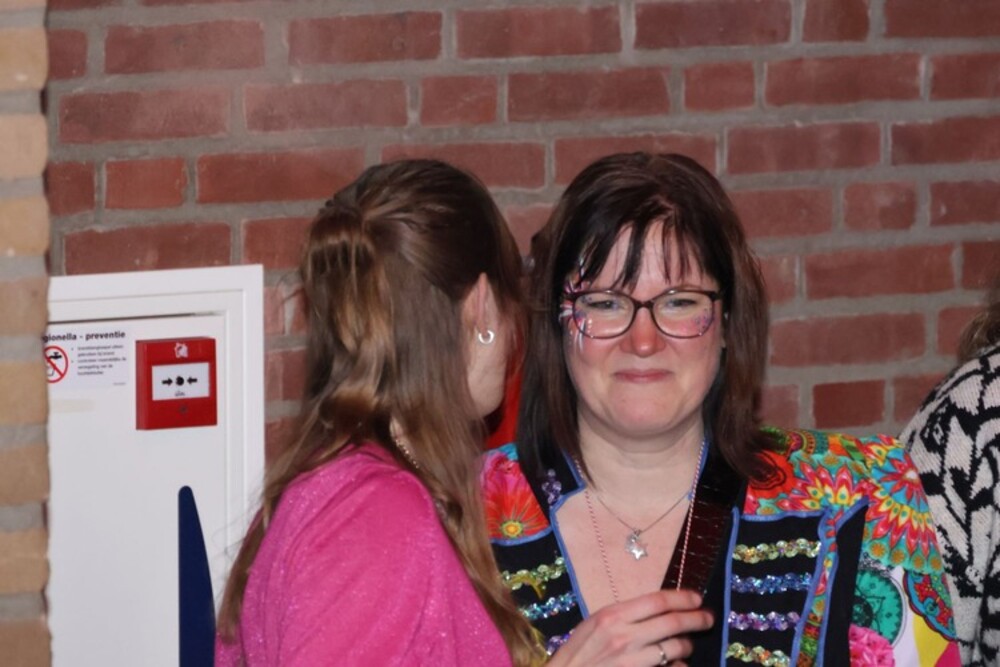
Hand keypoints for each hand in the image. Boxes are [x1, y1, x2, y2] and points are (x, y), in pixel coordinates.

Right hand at [545, 589, 712, 666]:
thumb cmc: (577, 653)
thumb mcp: (594, 624)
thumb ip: (623, 616)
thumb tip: (657, 609)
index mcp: (612, 616)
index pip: (657, 601)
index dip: (683, 598)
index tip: (697, 598)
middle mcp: (624, 636)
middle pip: (673, 623)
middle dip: (696, 619)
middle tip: (707, 618)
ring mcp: (632, 661)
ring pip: (675, 649)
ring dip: (686, 645)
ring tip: (687, 644)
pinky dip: (677, 666)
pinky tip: (676, 664)